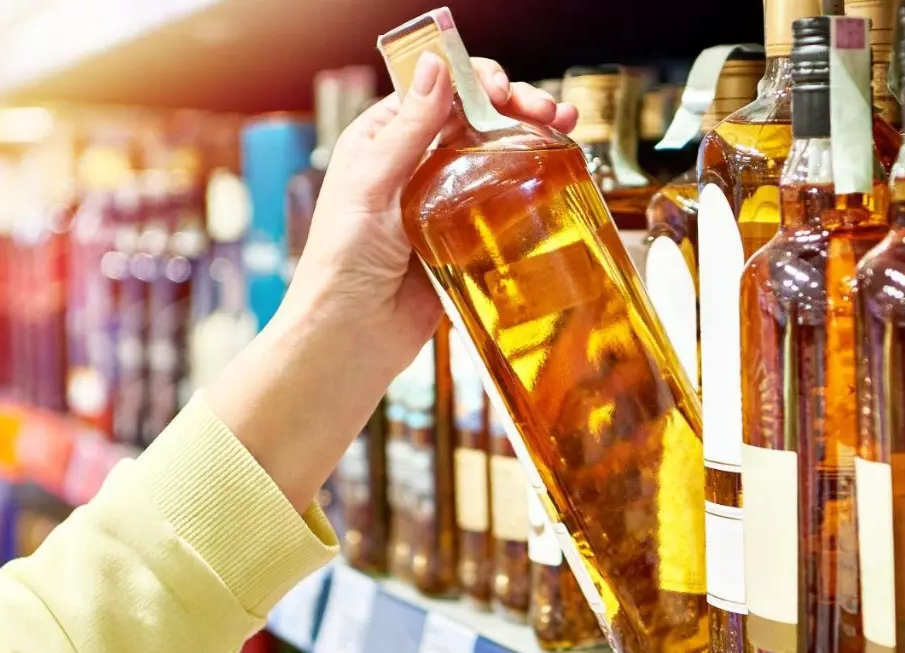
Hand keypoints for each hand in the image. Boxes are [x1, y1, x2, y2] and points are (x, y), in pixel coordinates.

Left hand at [278, 53, 576, 373]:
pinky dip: (529, 185)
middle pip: (474, 117)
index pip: (437, 90)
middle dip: (515, 105)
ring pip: (494, 155)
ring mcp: (444, 200)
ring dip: (529, 138)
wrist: (352, 336)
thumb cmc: (341, 261)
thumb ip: (408, 128)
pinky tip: (554, 176)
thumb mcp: (372, 184)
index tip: (504, 89)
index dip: (475, 79)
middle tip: (548, 112)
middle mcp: (415, 163)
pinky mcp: (466, 236)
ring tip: (564, 131)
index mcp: (383, 140)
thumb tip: (434, 64)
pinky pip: (503, 202)